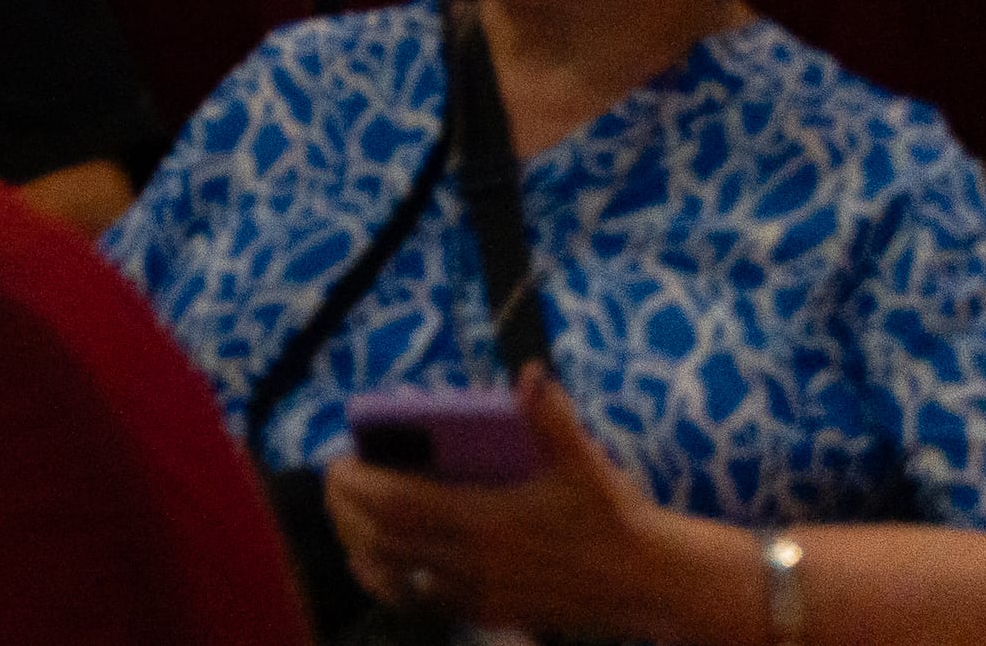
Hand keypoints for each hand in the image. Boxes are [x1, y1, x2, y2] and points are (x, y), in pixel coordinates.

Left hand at [320, 370, 684, 638]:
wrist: (651, 583)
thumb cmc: (616, 516)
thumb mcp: (584, 463)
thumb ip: (550, 417)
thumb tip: (530, 372)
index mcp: (486, 522)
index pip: (398, 506)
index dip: (358, 487)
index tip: (337, 462)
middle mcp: (474, 564)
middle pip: (383, 542)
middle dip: (347, 512)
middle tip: (334, 482)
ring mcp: (481, 594)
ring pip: (397, 579)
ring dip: (362, 549)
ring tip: (349, 520)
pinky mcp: (492, 614)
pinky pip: (424, 604)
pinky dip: (394, 583)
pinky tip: (386, 565)